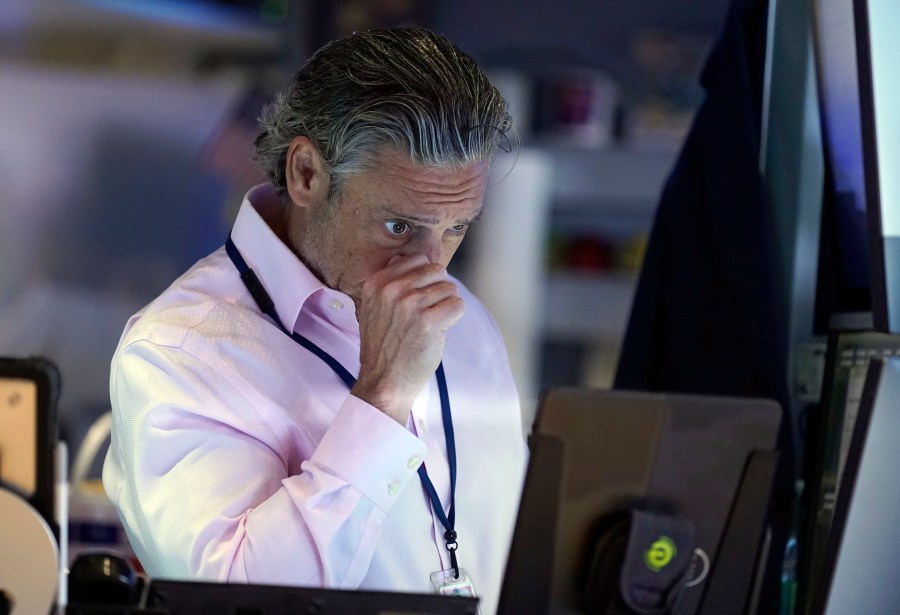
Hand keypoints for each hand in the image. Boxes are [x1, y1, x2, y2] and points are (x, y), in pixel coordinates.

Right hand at [351, 254, 463, 423]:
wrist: (383, 381)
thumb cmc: (383, 345)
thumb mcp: (373, 307)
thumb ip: (389, 282)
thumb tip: (407, 258)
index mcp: (377, 282)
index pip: (417, 259)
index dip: (425, 279)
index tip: (418, 299)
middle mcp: (392, 290)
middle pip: (437, 271)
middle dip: (438, 291)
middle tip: (428, 313)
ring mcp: (410, 305)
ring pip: (449, 288)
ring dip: (446, 306)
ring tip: (432, 324)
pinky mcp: (428, 322)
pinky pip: (457, 305)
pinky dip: (454, 317)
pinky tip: (440, 330)